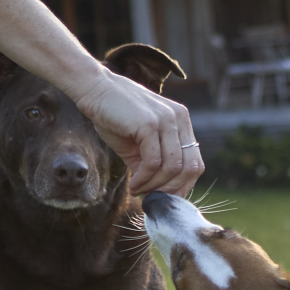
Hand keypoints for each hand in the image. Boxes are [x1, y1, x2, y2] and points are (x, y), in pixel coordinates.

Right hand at [74, 69, 203, 196]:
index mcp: (181, 122)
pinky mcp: (149, 124)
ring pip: (172, 167)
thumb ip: (155, 165)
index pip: (195, 162)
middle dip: (171, 190)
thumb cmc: (115, 117)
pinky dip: (144, 179)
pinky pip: (153, 163)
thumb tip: (160, 195)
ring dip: (155, 186)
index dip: (183, 185)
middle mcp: (178, 119)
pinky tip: (134, 184)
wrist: (94, 90)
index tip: (165, 197)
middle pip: (189, 167)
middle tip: (153, 198)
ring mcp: (166, 119)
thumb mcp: (140, 145)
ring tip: (138, 191)